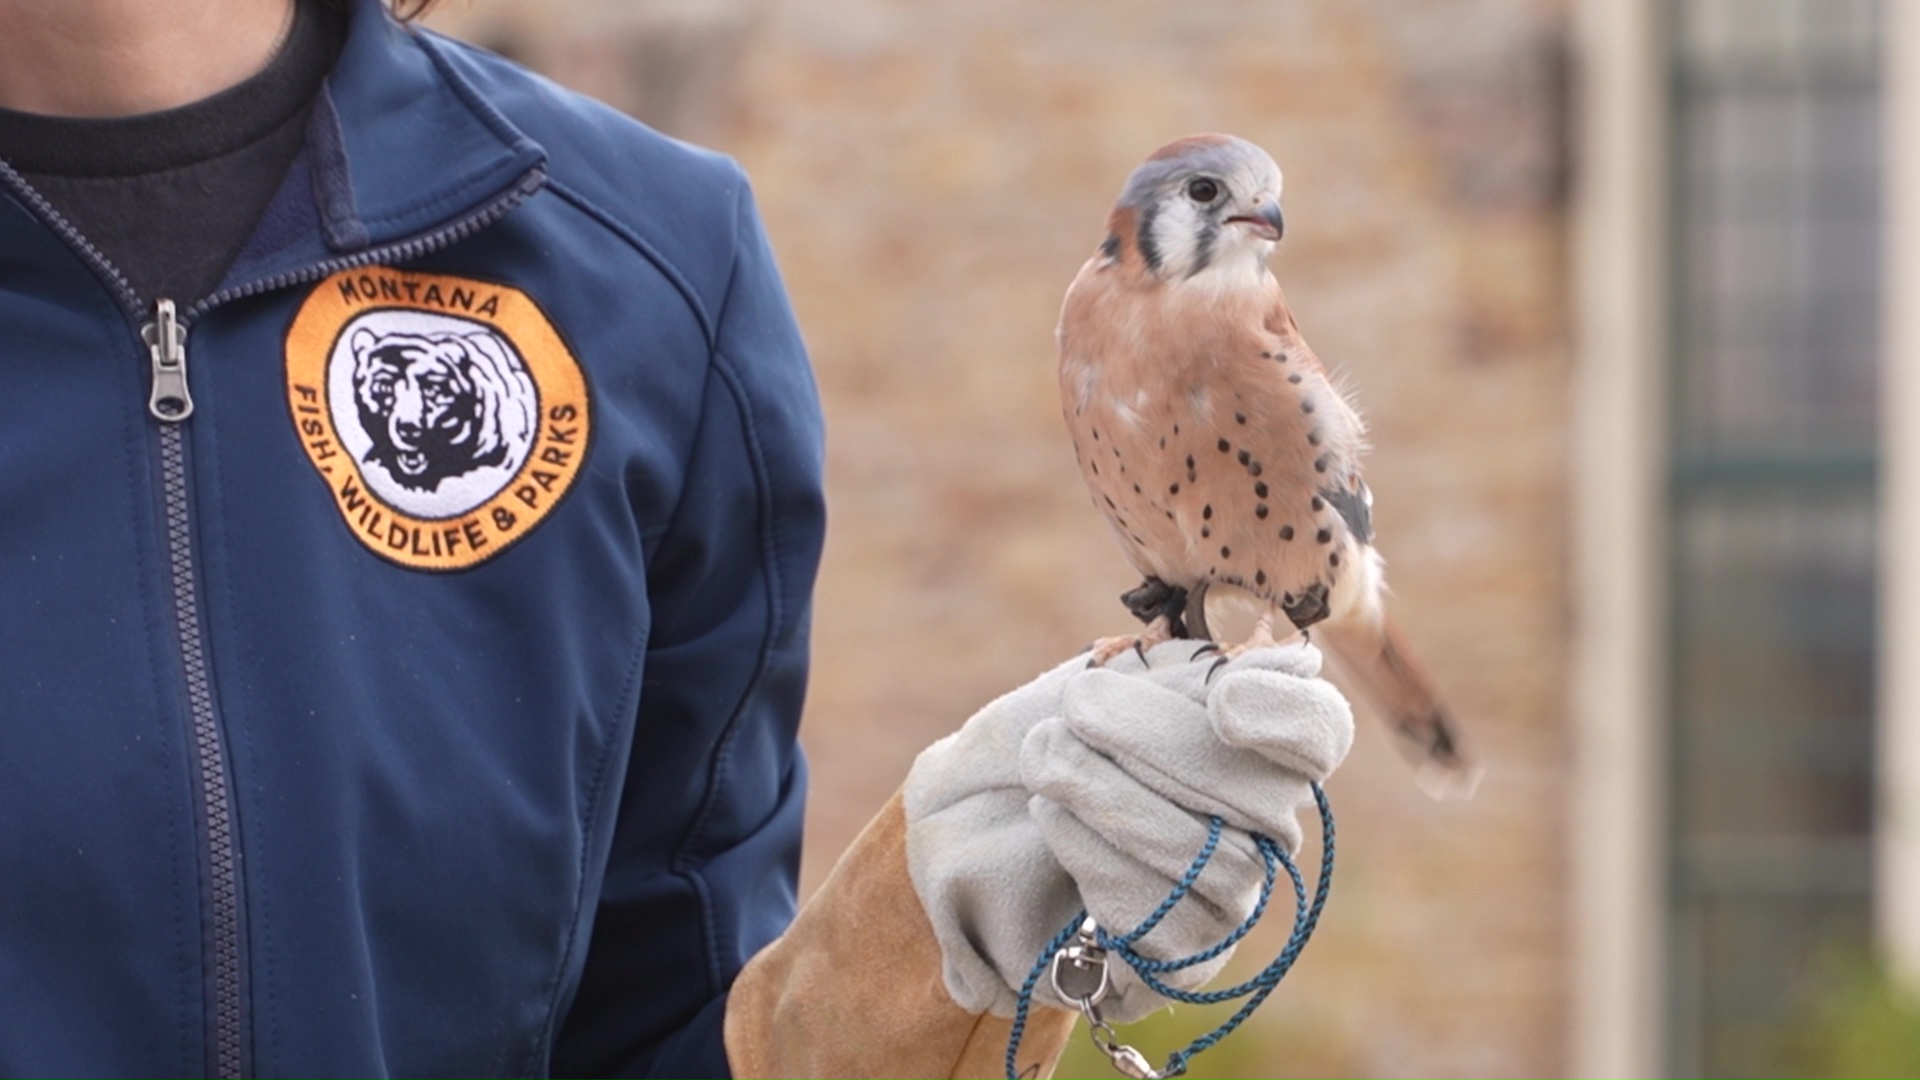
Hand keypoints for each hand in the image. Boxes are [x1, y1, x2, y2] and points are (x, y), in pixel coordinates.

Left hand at [904, 640, 1351, 1021]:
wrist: (976, 818)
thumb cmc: (1058, 739)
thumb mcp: (1109, 683)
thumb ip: (1183, 674)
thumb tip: (1291, 661)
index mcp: (1257, 744)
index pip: (1319, 733)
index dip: (1289, 716)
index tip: (1224, 700)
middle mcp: (1264, 828)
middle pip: (1265, 796)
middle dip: (1163, 743)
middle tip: (1077, 705)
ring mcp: (1230, 898)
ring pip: (1215, 860)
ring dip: (1116, 800)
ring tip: (1044, 759)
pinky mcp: (1183, 959)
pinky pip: (1164, 917)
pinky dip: (1098, 856)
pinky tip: (1049, 815)